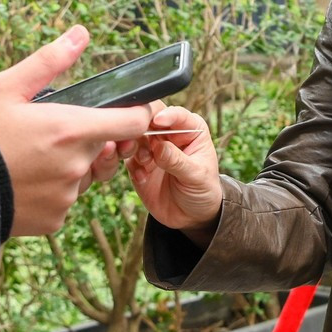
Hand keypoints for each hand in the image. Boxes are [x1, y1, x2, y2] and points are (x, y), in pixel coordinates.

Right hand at [0, 27, 152, 237]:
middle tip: (48, 131)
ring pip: (84, 176)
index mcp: (70, 129)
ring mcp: (66, 197)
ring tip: (31, 156)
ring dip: (69, 166)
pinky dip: (52, 191)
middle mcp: (75, 167)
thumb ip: (49, 61)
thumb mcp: (6, 86)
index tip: (124, 110)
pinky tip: (23, 180)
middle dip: (86, 138)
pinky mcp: (54, 221)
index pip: (133, 122)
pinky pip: (65, 201)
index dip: (135, 113)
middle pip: (104, 148)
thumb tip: (81, 34)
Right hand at [124, 101, 222, 245]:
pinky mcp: (139, 165)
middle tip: (138, 140)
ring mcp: (152, 149)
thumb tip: (158, 147)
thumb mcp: (196, 176)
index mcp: (190, 130)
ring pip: (135, 138)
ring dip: (136, 149)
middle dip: (142, 130)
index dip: (166, 115)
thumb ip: (177, 160)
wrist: (192, 216)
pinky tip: (142, 178)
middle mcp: (169, 135)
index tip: (157, 121)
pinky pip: (128, 159)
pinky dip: (133, 167)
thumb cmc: (203, 190)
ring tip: (145, 162)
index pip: (177, 115)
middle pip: (150, 122)